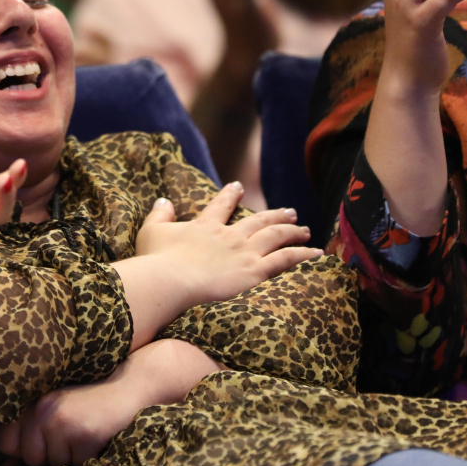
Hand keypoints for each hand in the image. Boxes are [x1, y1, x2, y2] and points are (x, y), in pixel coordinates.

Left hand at [0, 339, 220, 465]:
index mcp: (31, 401)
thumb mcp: (55, 411)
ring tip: (84, 432)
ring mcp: (63, 422)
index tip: (42, 440)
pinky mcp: (85, 435)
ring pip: (54, 465)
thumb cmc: (89, 401)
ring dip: (70, 458)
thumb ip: (27, 439)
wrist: (130, 385)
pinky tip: (96, 437)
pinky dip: (87, 459)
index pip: (5, 443)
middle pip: (30, 459)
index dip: (23, 449)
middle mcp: (42, 410)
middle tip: (70, 434)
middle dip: (48, 457)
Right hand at [134, 184, 319, 305]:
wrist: (169, 280)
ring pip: (276, 236)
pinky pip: (285, 259)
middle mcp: (229, 236)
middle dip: (274, 215)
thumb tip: (162, 201)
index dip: (230, 195)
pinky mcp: (254, 271)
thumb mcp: (151, 232)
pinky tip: (315, 252)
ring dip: (292, 231)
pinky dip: (301, 254)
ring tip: (303, 229)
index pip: (221, 205)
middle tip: (289, 211)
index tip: (238, 186)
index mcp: (205, 227)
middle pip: (258, 221)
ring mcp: (244, 253)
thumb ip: (159, 216)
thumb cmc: (156, 260)